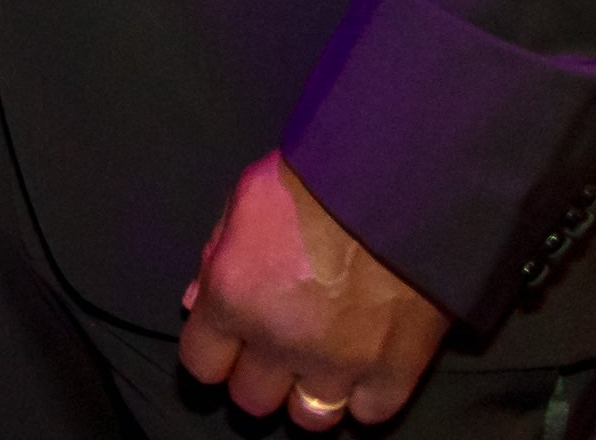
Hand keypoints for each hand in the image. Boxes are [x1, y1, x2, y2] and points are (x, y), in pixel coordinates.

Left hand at [176, 151, 450, 427]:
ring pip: (309, 418)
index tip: (228, 344)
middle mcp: (279, 341)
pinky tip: (363, 368)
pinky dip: (364, 395)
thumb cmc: (313, 180)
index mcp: (232, 298)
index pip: (201, 364)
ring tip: (319, 366)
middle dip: (259, 376)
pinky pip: (369, 413)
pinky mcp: (395, 369)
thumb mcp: (244, 200)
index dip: (213, 354)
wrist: (398, 180)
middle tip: (276, 351)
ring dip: (309, 393)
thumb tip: (197, 302)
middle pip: (252, 399)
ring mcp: (339, 362)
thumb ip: (216, 256)